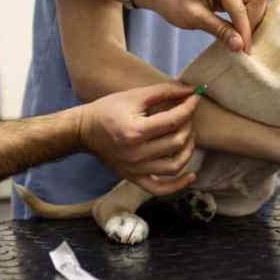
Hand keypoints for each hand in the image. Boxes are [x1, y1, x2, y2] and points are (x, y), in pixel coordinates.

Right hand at [78, 82, 199, 194]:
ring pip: (174, 166)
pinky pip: (160, 189)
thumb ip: (164, 91)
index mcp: (135, 131)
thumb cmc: (108, 110)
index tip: (195, 98)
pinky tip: (191, 174)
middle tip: (187, 115)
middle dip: (188, 126)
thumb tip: (190, 90)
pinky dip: (178, 185)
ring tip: (188, 137)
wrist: (84, 131)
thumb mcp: (134, 96)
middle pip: (176, 143)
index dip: (188, 108)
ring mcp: (135, 169)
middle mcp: (136, 154)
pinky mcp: (134, 178)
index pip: (173, 121)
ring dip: (188, 150)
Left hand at [133, 0, 269, 52]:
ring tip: (241, 39)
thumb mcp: (195, 18)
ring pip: (256, 0)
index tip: (244, 51)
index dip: (245, 30)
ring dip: (251, 20)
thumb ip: (220, 30)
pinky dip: (246, 16)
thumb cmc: (172, 1)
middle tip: (243, 44)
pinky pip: (248, 1)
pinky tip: (238, 30)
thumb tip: (240, 46)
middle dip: (253, 22)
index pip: (242, 7)